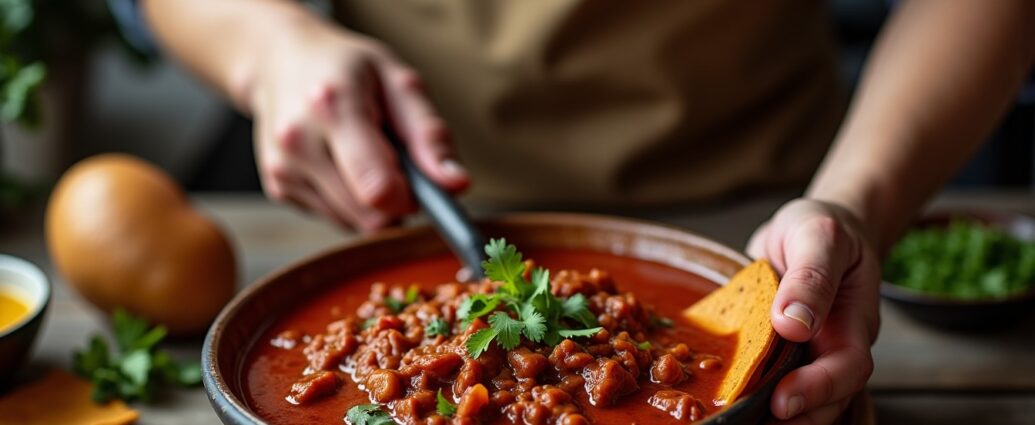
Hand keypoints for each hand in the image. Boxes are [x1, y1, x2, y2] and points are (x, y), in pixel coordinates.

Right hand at [247, 16, 467, 230]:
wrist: (281, 60)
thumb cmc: (348, 67)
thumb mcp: (399, 81)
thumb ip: (430, 134)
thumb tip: (456, 183)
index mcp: (333, 106)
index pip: (378, 187)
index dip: (411, 196)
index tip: (419, 178)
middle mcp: (300, 140)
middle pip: (369, 215)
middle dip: (395, 200)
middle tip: (394, 160)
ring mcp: (283, 167)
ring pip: (353, 223)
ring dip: (372, 203)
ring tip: (364, 155)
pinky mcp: (278, 186)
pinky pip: (334, 218)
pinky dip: (349, 201)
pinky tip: (341, 163)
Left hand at [747, 199, 879, 424]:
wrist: (810, 227)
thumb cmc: (821, 228)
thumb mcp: (819, 236)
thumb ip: (811, 276)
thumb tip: (793, 322)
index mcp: (852, 322)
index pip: (847, 368)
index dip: (818, 389)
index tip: (782, 401)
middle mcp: (831, 347)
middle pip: (826, 399)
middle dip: (794, 418)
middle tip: (748, 423)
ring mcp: (804, 354)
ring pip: (796, 398)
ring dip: (769, 417)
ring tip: (734, 422)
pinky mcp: (773, 352)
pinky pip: (764, 380)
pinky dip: (747, 393)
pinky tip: (721, 400)